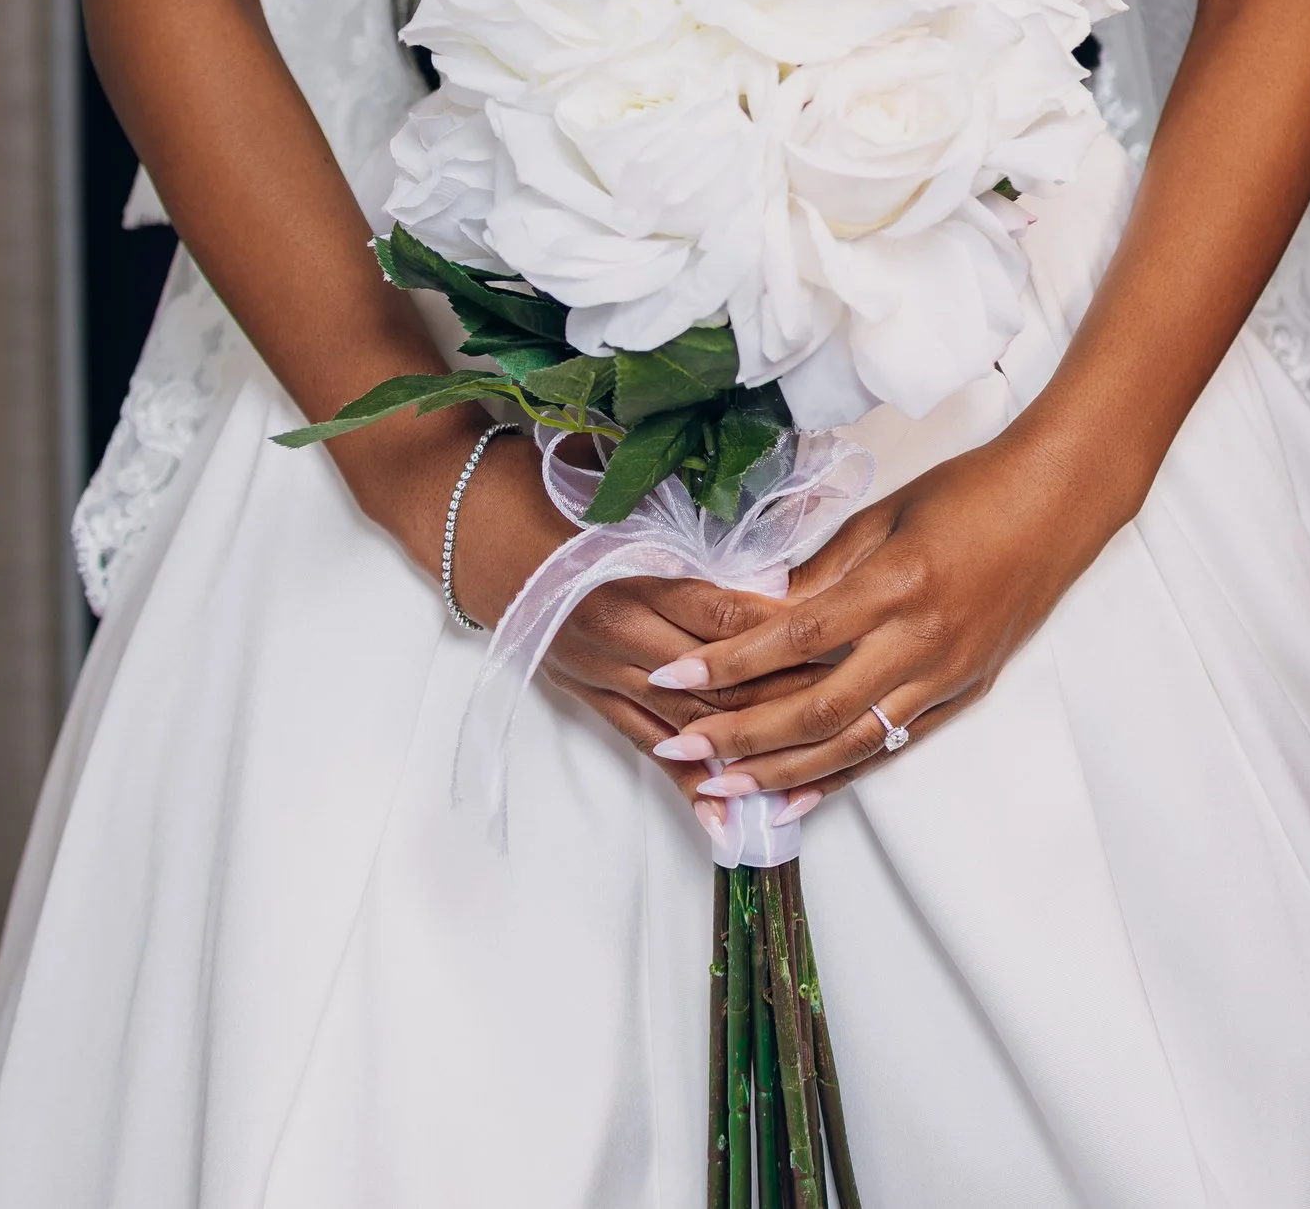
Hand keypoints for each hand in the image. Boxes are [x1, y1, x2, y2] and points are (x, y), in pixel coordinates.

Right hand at [443, 431, 800, 795]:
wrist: (466, 523)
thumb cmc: (544, 493)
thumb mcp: (614, 493)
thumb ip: (683, 523)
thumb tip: (761, 543)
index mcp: (628, 576)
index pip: (719, 612)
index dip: (778, 630)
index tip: (833, 636)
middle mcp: (616, 634)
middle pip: (713, 677)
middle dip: (779, 694)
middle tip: (843, 704)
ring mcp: (599, 672)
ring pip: (685, 719)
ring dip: (744, 744)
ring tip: (804, 769)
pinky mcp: (586, 695)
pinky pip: (642, 745)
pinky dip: (683, 782)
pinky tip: (722, 816)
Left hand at [638, 428, 1124, 809]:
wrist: (1058, 505)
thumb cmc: (968, 492)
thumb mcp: (884, 514)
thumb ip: (821, 568)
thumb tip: (756, 608)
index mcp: (896, 584)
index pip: (795, 635)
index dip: (730, 663)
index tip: (672, 675)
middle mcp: (921, 642)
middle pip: (817, 707)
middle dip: (741, 736)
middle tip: (679, 748)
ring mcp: (945, 678)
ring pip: (851, 743)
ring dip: (781, 773)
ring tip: (720, 789)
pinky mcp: (961, 696)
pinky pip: (890, 748)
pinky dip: (838, 779)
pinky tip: (794, 800)